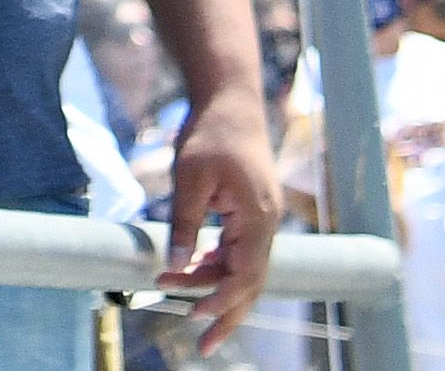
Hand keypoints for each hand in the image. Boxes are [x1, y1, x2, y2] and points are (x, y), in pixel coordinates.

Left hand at [162, 105, 282, 313]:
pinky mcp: (250, 212)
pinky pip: (239, 251)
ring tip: (185, 308)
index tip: (193, 313)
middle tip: (203, 346)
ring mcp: (261, 219)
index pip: (245, 275)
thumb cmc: (211, 132)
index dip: (220, 299)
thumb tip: (178, 265)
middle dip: (227, 315)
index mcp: (258, 219)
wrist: (230, 98)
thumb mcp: (190, 177)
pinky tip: (195, 272)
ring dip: (217, 289)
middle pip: (251, 283)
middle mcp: (266, 224)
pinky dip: (219, 266)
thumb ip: (185, 224)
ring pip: (244, 269)